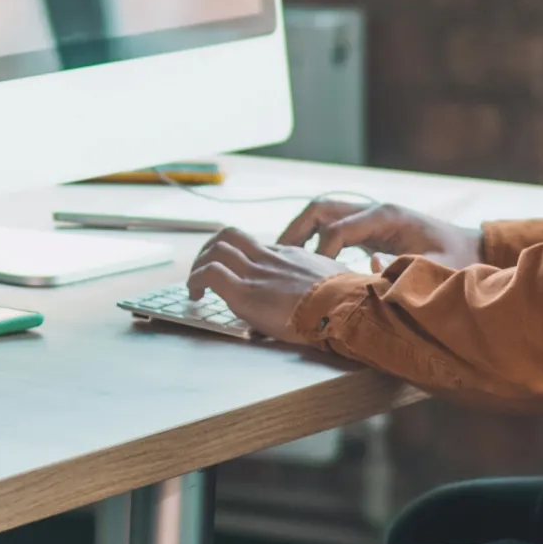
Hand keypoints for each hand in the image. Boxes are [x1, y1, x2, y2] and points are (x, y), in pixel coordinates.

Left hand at [186, 228, 360, 343]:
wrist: (344, 308)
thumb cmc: (348, 300)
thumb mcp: (337, 279)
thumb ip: (324, 279)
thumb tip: (334, 289)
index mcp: (290, 255)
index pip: (255, 245)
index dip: (239, 254)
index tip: (235, 269)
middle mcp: (269, 258)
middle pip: (229, 235)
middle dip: (210, 249)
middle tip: (204, 269)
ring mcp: (256, 273)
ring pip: (215, 249)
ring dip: (199, 264)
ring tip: (195, 284)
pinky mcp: (245, 292)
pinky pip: (210, 274)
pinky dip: (196, 280)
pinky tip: (195, 294)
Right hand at [275, 195, 481, 270]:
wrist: (475, 250)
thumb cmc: (458, 262)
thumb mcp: (435, 269)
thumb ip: (404, 270)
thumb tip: (370, 268)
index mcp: (387, 217)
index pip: (338, 228)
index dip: (320, 253)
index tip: (312, 278)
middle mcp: (374, 210)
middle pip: (321, 208)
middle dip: (296, 230)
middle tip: (277, 256)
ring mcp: (371, 216)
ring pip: (323, 213)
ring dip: (301, 231)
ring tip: (284, 257)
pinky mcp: (370, 227)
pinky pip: (333, 225)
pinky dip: (314, 238)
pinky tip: (307, 261)